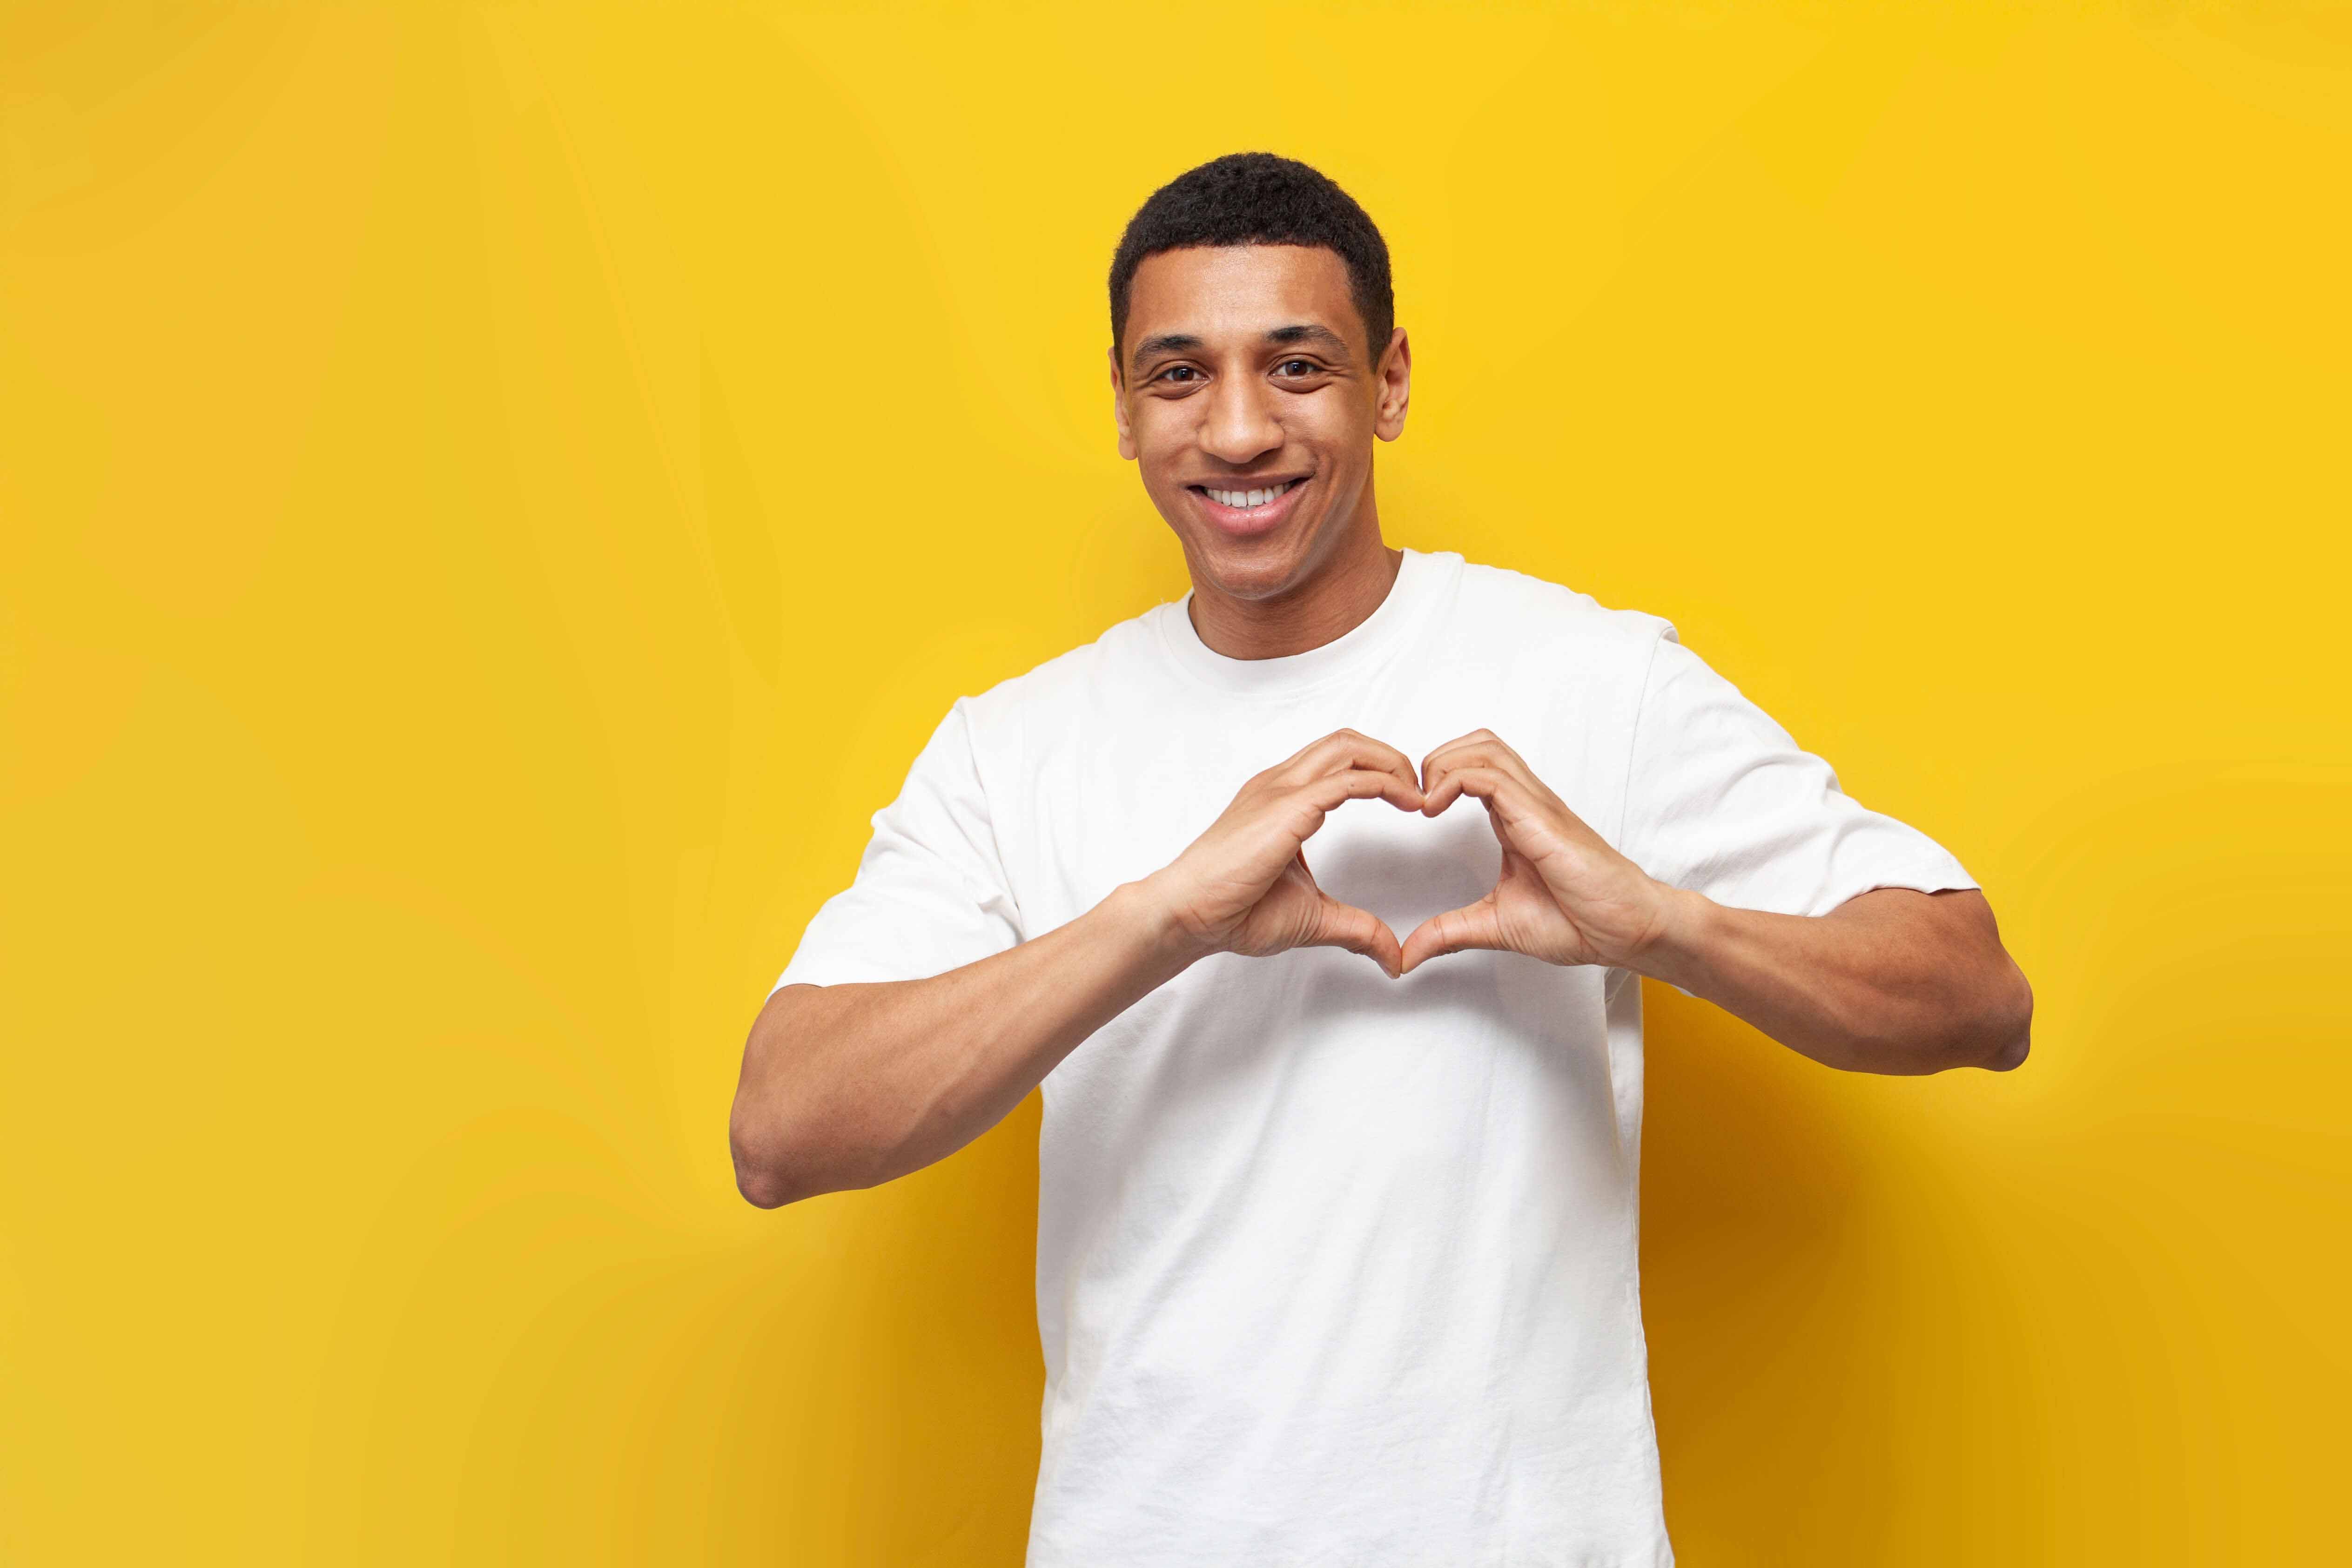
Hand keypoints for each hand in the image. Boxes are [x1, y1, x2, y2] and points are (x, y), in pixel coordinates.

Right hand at [1144, 730, 1424, 977]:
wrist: (1189, 914)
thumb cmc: (1233, 911)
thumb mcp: (1313, 917)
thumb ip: (1356, 929)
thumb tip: (1393, 958)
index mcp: (1281, 799)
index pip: (1336, 760)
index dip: (1379, 769)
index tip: (1409, 799)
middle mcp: (1280, 784)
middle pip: (1347, 741)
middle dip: (1392, 757)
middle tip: (1422, 789)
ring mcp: (1281, 790)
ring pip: (1348, 746)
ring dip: (1393, 762)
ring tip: (1418, 792)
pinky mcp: (1288, 807)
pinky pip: (1348, 779)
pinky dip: (1386, 783)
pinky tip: (1408, 802)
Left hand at [1399, 729, 1679, 974]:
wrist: (1627, 930)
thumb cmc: (1580, 922)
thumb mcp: (1496, 925)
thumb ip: (1450, 933)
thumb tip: (1409, 955)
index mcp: (1515, 820)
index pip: (1474, 768)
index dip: (1437, 777)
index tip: (1412, 813)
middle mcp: (1526, 803)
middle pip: (1478, 744)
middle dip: (1436, 758)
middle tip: (1414, 799)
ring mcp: (1535, 805)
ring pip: (1484, 748)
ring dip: (1442, 764)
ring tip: (1423, 802)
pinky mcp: (1540, 817)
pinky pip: (1490, 777)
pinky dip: (1453, 781)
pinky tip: (1434, 810)